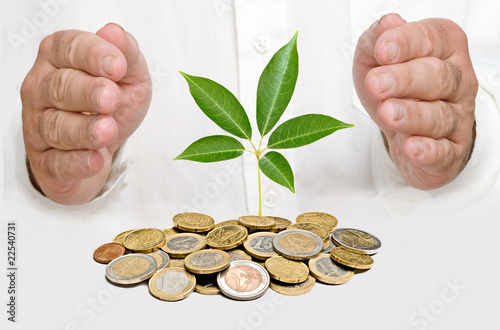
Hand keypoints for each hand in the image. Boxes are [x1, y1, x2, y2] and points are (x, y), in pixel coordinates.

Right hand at [21, 23, 151, 203]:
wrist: (102, 148)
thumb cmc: (112, 106)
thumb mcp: (130, 77)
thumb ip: (127, 55)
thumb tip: (114, 33)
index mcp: (59, 59)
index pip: (68, 49)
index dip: (92, 55)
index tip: (117, 66)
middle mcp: (42, 88)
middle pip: (58, 87)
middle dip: (86, 92)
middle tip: (111, 98)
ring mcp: (39, 126)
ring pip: (55, 127)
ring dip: (84, 129)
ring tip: (107, 130)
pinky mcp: (46, 161)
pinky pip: (57, 163)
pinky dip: (77, 162)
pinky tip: (96, 160)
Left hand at [353, 14, 477, 189]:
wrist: (406, 131)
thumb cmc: (395, 88)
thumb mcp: (375, 59)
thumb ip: (378, 40)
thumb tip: (387, 24)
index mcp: (444, 49)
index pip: (432, 38)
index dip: (407, 43)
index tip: (383, 50)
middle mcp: (458, 81)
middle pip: (438, 77)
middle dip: (406, 79)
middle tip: (377, 83)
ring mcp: (458, 118)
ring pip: (439, 116)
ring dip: (412, 115)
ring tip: (388, 113)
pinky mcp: (451, 151)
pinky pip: (443, 152)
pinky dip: (428, 151)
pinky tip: (411, 147)